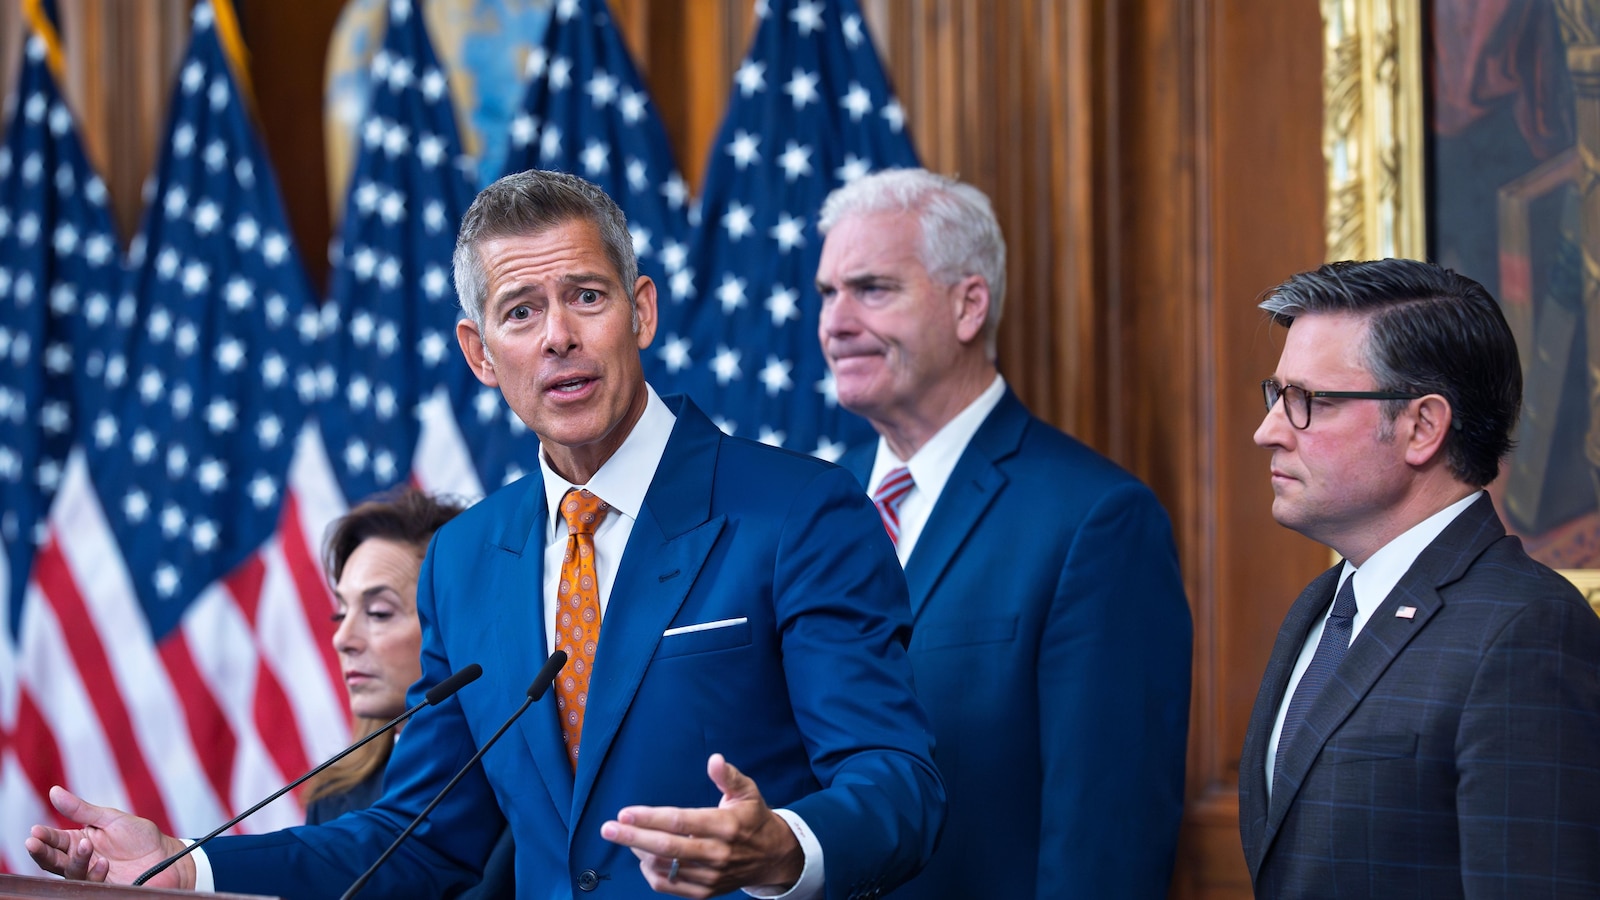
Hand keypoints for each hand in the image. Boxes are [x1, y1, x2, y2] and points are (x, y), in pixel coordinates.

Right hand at [24, 786, 194, 887]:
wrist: (167, 856)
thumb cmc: (139, 836)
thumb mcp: (110, 818)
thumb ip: (81, 810)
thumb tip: (54, 791)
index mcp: (79, 842)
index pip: (54, 841)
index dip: (43, 837)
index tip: (34, 831)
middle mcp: (81, 861)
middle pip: (53, 861)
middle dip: (42, 853)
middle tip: (33, 843)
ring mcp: (92, 876)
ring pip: (72, 873)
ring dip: (76, 859)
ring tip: (86, 844)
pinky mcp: (105, 888)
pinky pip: (93, 884)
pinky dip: (95, 872)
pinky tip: (103, 862)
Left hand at [601, 753, 804, 897]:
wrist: (772, 857)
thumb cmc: (754, 818)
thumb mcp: (748, 792)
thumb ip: (728, 776)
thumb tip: (714, 759)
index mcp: (725, 825)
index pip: (680, 822)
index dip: (650, 818)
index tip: (625, 812)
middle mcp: (716, 853)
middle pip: (666, 848)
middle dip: (633, 837)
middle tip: (607, 828)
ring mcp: (710, 876)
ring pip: (665, 868)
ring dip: (640, 852)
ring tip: (627, 836)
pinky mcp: (706, 892)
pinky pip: (670, 886)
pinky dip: (652, 873)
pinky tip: (645, 857)